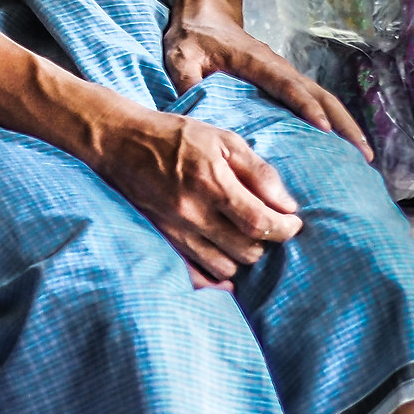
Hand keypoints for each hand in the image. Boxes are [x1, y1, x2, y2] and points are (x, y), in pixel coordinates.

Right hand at [93, 109, 304, 287]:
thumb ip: (258, 171)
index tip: (292, 221)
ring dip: (242, 255)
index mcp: (212, 183)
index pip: (261, 223)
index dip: (285, 228)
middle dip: (266, 240)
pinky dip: (216, 278)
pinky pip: (196, 275)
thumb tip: (287, 204)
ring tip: (243, 235)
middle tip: (267, 223)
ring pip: (226, 267)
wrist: (120, 142)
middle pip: (247, 250)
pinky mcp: (163, 240)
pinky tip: (227, 268)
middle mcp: (193, 213)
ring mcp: (175, 232)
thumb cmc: (176, 136)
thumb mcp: (223, 139)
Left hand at [163, 0, 373, 161]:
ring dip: (345, 124)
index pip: (288, 86)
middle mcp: (278, 67)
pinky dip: (332, 120)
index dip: (307, 107)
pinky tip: (340, 145)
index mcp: (256, 62)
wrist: (205, 12)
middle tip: (364, 155)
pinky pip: (313, 101)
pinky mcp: (283, 81)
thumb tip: (195, 114)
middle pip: (320, 95)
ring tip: (364, 156)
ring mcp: (284, 73)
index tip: (326, 130)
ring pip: (323, 98)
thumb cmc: (194, 35)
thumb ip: (187, 82)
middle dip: (344, 123)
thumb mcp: (181, 57)